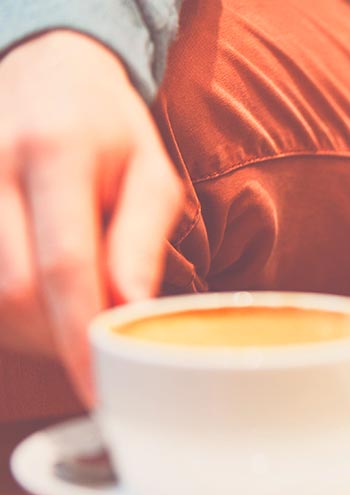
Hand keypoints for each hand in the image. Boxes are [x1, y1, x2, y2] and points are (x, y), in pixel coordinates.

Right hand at [0, 31, 182, 404]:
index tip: (100, 387)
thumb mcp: (149, 171)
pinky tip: (35, 302)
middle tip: (95, 351)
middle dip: (56, 337)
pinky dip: (4, 311)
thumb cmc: (108, 129)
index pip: (63, 265)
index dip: (79, 336)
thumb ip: (141, 240)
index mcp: (57, 153)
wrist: (45, 66)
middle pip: (11, 290)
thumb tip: (130, 310)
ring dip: (27, 330)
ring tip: (68, 318)